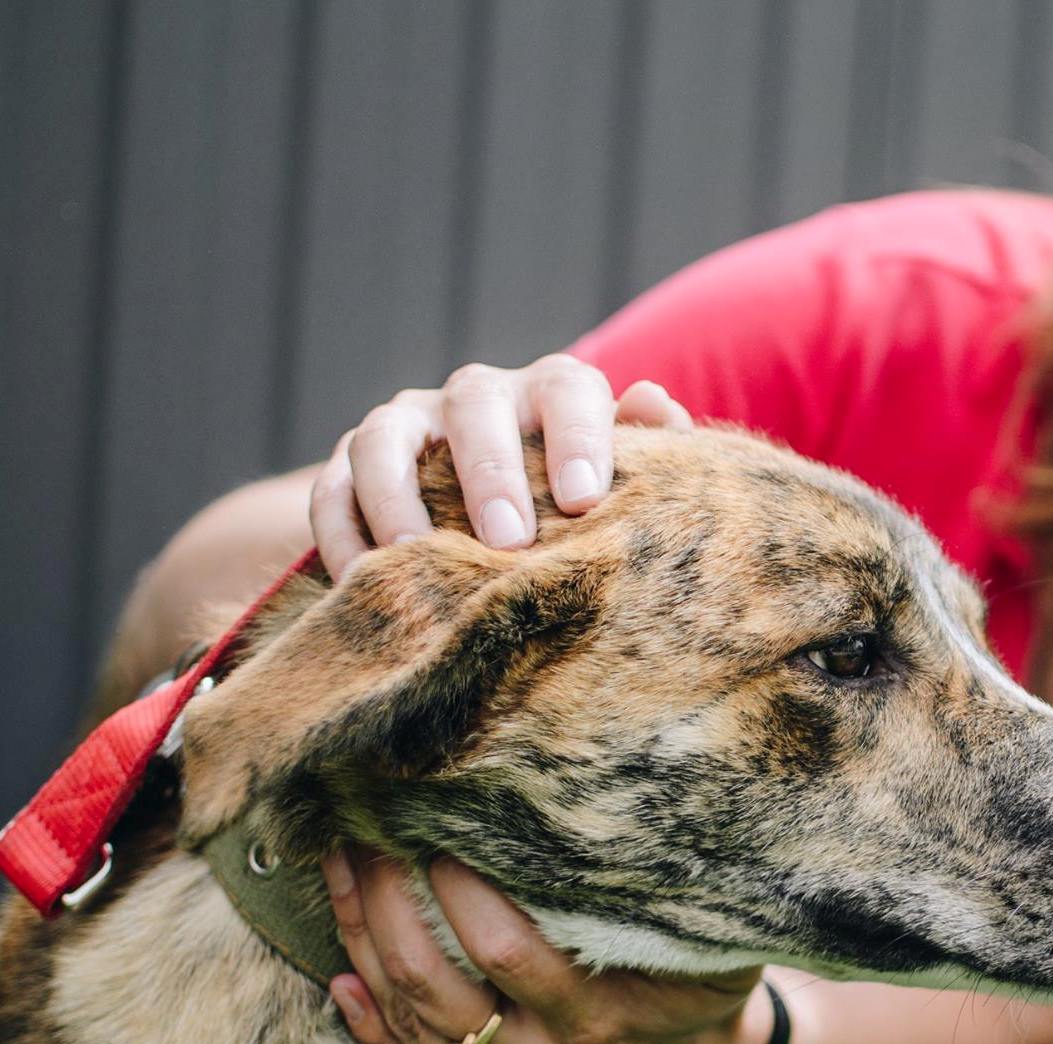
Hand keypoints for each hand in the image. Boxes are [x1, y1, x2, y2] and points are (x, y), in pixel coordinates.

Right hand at [309, 353, 694, 578]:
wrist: (492, 519)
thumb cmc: (576, 501)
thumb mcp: (618, 478)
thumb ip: (643, 446)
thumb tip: (656, 402)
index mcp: (550, 391)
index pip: (567, 390)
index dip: (577, 437)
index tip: (585, 500)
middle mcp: (477, 395)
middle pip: (475, 407)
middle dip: (490, 473)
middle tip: (511, 540)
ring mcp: (408, 425)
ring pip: (387, 439)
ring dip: (399, 498)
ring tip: (417, 558)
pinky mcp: (349, 464)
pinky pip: (331, 489)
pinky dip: (341, 532)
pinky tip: (362, 581)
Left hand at [321, 850, 771, 1043]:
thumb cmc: (697, 971)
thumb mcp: (706, 935)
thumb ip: (670, 890)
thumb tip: (629, 816)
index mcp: (598, 1023)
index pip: (505, 952)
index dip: (458, 888)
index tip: (437, 828)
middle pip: (433, 987)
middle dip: (388, 900)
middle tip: (372, 834)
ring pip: (410, 1022)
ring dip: (364, 940)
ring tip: (346, 869)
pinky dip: (367, 1025)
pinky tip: (339, 975)